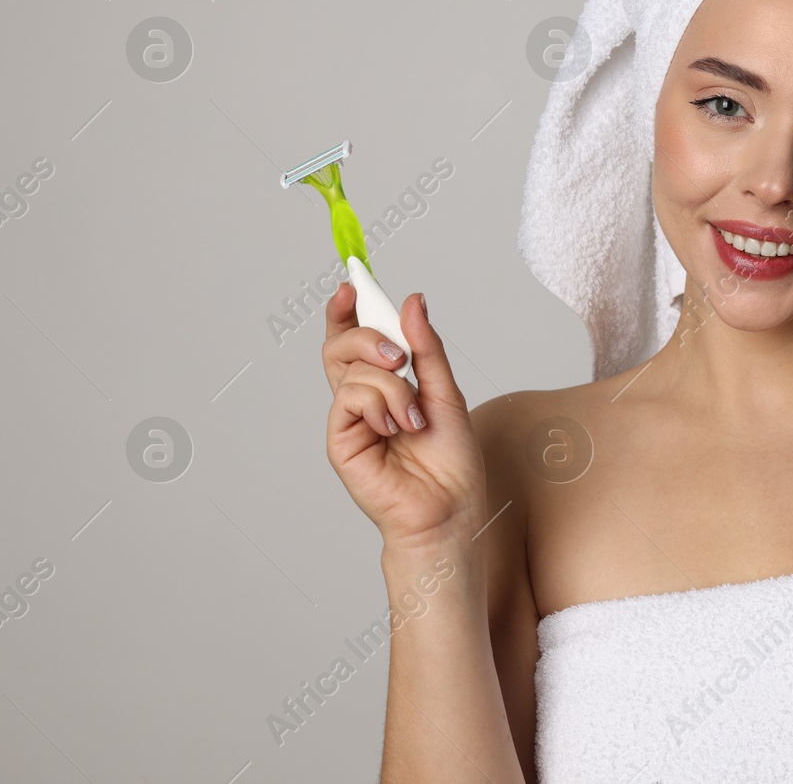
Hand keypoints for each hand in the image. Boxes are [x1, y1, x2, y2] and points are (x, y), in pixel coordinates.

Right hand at [321, 283, 485, 550]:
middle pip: (342, 346)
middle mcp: (363, 401)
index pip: (356, 340)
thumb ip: (426, 348)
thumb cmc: (451, 462)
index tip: (351, 283)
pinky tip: (399, 428)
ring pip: (352, 370)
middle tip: (399, 355)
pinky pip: (351, 398)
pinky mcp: (341, 441)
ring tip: (414, 417)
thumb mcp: (446, 391)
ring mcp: (350, 421)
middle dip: (367, 335)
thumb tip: (412, 301)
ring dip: (392, 386)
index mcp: (385, 386)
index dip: (348, 311)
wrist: (450, 509)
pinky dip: (383, 405)